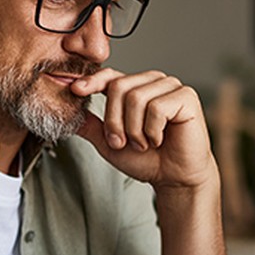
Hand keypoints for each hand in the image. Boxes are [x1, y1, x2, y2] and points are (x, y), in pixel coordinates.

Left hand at [71, 68, 216, 190]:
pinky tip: (159, 140)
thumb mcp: (109, 143)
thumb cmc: (146, 159)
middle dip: (114, 121)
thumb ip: (90, 126)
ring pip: (136, 98)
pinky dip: (152, 131)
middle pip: (118, 87)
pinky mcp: (186, 97)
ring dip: (134, 130)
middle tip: (123, 142)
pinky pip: (157, 108)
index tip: (75, 90)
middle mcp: (152, 82)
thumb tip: (68, 113)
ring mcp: (170, 86)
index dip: (92, 81)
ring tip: (143, 143)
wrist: (173, 178)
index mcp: (134, 87)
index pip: (110, 76)